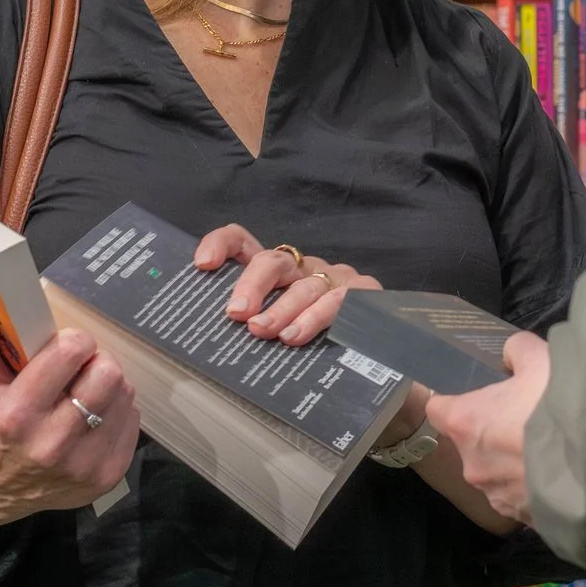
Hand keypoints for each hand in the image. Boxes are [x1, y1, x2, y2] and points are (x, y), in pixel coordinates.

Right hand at [0, 298, 137, 535]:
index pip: (70, 353)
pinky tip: (93, 417)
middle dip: (96, 362)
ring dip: (108, 386)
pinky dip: (117, 411)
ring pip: (125, 394)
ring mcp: (84, 465)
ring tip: (84, 392)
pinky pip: (133, 419)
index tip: (64, 347)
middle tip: (80, 369)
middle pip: (108, 374)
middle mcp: (52, 445)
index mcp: (17, 416)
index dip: (72, 341)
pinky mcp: (109, 476)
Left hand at [194, 223, 379, 345]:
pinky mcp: (364, 292)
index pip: (243, 243)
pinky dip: (320, 317)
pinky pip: (342, 300)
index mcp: (277, 272)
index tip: (203, 264)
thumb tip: (210, 343)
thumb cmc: (315, 336)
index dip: (222, 245)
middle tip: (237, 313)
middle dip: (253, 285)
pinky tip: (303, 336)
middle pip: (274, 261)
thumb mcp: (278, 327)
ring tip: (268, 332)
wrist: (382, 342)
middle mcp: (304, 268)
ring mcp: (335, 279)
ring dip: (284, 309)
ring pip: (306, 286)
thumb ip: (252, 324)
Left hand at [425, 331, 549, 526]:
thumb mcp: (539, 358)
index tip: (479, 392)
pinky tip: (560, 472)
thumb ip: (517, 350)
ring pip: (497, 471)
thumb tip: (513, 355)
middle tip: (526, 416)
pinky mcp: (521, 517)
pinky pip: (521, 495)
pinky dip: (534, 485)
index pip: (437, 408)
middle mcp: (471, 464)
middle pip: (472, 441)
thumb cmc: (556, 404)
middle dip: (493, 430)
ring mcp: (496, 495)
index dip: (456, 398)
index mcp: (465, 422)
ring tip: (549, 447)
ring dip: (514, 461)